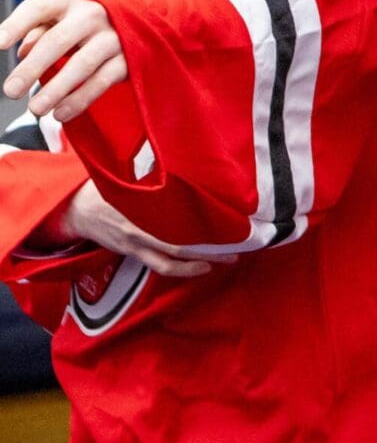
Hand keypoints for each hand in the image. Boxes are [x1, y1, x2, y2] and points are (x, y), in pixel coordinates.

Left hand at [0, 0, 127, 121]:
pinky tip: (61, 113)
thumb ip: (38, 28)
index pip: (37, 9)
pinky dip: (80, 100)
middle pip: (57, 41)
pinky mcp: (128, 60)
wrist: (141, 17)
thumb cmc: (85, 18)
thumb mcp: (60, 14)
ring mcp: (113, 37)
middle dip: (32, 69)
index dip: (16, 25)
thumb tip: (22, 52)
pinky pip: (101, 82)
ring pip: (81, 65)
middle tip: (10, 91)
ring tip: (35, 109)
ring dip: (56, 89)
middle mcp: (92, 14)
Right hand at [43, 180, 232, 276]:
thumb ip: (155, 181)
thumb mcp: (129, 180)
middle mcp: (139, 230)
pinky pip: (160, 266)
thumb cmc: (107, 190)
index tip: (228, 223)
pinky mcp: (133, 254)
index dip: (203, 226)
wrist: (75, 210)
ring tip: (224, 261)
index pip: (177, 220)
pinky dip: (182, 269)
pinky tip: (201, 266)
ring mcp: (135, 245)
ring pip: (170, 263)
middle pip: (180, 247)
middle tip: (235, 251)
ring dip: (198, 265)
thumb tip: (187, 173)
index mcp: (140, 208)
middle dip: (210, 252)